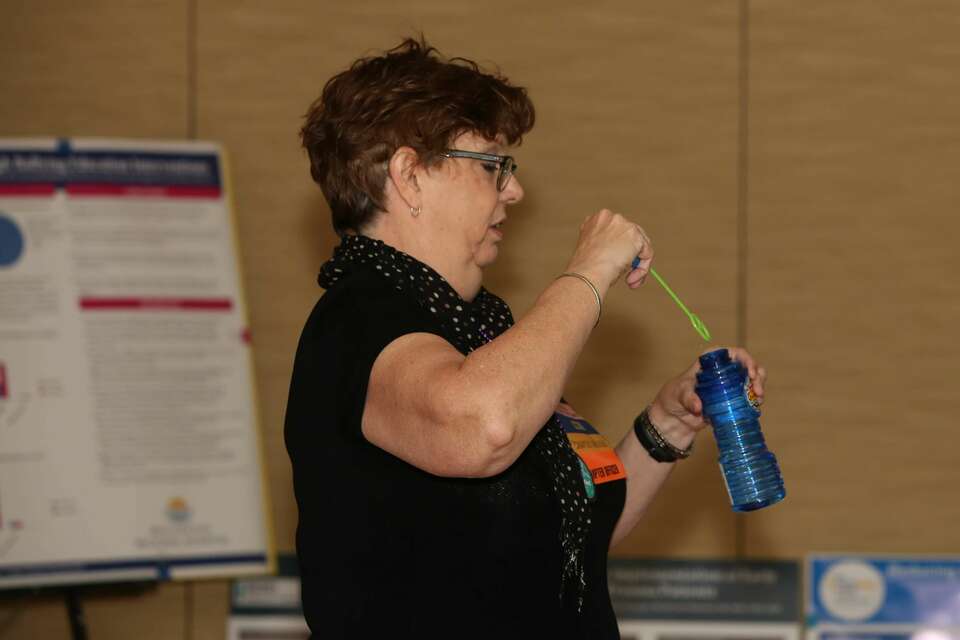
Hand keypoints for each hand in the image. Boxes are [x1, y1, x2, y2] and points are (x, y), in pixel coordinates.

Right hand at [565, 209, 653, 289]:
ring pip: (641, 245)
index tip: (619, 264)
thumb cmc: (586, 268)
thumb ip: (608, 247)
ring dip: (637, 266)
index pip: (617, 231)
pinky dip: (643, 268)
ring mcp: (623, 224)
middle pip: (631, 236)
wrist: (587, 272)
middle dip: (632, 257)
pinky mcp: (635, 235)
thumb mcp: (594, 252)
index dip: (620, 249)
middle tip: (628, 275)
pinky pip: (647, 253)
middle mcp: (610, 218)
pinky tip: (631, 278)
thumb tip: (624, 256)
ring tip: (629, 280)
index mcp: (596, 220)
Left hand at [648, 347, 767, 446]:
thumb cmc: (674, 397)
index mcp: (711, 361)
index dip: (746, 360)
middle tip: (758, 392)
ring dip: (759, 388)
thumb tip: (698, 407)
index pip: (733, 353)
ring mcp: (729, 385)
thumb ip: (688, 398)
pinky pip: (748, 397)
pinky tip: (756, 407)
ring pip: (751, 381)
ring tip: (758, 400)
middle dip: (758, 376)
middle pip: (748, 366)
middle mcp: (723, 370)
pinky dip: (754, 401)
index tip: (751, 373)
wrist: (674, 418)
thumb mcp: (679, 394)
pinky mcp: (731, 400)